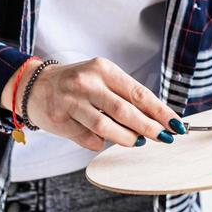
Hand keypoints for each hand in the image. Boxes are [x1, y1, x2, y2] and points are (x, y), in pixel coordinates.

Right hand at [11, 57, 185, 149]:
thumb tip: (156, 119)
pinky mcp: (61, 119)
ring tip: (137, 142)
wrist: (35, 85)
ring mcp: (72, 101)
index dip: (159, 111)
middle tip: (164, 137)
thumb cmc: (77, 83)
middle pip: (125, 110)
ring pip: (106, 127)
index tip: (175, 123)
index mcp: (103, 69)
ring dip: (127, 138)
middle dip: (149, 127)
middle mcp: (88, 82)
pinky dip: (99, 142)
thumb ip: (124, 97)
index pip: (138, 92)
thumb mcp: (101, 80)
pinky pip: (88, 138)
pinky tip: (102, 139)